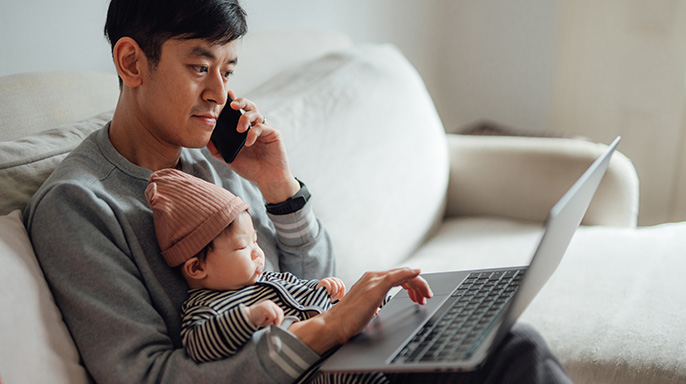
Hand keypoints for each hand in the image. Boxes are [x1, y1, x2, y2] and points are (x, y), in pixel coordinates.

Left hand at [207, 90, 299, 202]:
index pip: (239, 112)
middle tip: (232, 106)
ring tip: (239, 130)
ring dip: (245, 117)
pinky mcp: (274, 134)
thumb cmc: (251, 169)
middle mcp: (256, 126)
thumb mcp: (230, 159)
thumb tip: (205, 140)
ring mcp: (265, 129)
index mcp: (246, 130)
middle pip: (250, 106)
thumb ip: (218, 151)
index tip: (228, 95)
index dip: (234, 102)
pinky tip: (248, 143)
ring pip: (256, 113)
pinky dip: (253, 133)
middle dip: (241, 102)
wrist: (268, 180)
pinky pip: (262, 126)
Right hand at [243, 300, 283, 327]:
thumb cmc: (257, 318)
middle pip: (280, 312)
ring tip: (264, 321)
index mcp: (271, 304)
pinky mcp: (266, 308)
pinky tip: (262, 321)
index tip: (276, 324)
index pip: (280, 311)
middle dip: (278, 320)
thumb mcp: (267, 317)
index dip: (280, 318)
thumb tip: (280, 322)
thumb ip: (274, 317)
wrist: (247, 317)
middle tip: (274, 325)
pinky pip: (272, 317)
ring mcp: (268, 305)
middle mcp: (270, 303)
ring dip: (271, 321)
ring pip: (276, 315)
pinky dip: (268, 321)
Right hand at [289, 268, 432, 353]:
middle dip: (418, 285)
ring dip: (418, 284)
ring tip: (425, 296)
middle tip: (425, 298)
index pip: (396, 278)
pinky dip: (409, 274)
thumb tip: (377, 309)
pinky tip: (418, 275)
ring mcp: (373, 280)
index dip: (411, 286)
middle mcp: (371, 277)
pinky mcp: (375, 287)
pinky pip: (397, 276)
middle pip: (402, 275)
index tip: (418, 297)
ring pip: (403, 275)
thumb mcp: (365, 309)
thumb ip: (373, 304)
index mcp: (370, 281)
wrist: (333, 325)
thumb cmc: (347, 321)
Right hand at [317, 277, 345, 301]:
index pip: (343, 287)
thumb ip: (341, 294)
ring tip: (330, 295)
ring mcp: (328, 279)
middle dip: (336, 293)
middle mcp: (334, 279)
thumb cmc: (329, 295)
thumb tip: (347, 298)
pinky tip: (327, 293)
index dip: (341, 293)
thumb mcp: (336, 295)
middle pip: (339, 286)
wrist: (318, 294)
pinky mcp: (323, 281)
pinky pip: (329, 285)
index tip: (339, 299)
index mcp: (338, 281)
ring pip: (335, 285)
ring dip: (333, 292)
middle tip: (333, 296)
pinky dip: (329, 290)